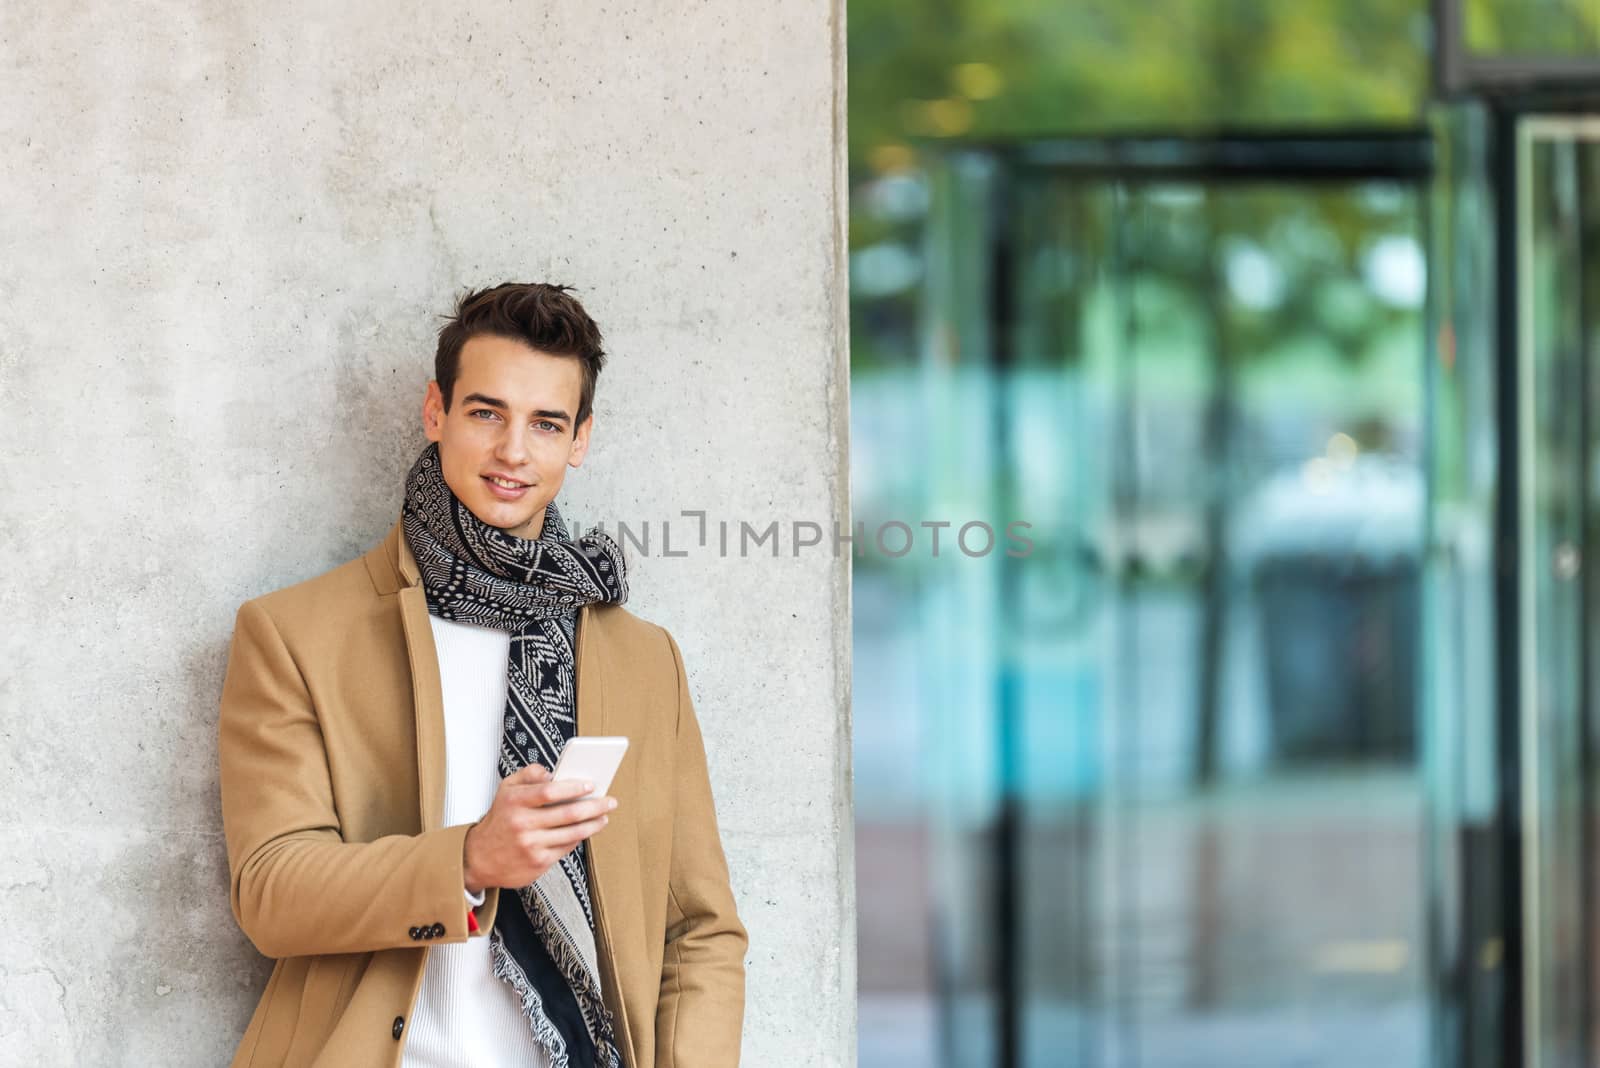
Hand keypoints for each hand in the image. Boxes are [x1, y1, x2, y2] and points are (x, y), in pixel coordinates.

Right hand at [462, 764, 617, 893]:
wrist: (479, 858)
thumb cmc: (500, 820)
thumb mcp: (506, 790)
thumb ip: (529, 774)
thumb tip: (553, 771)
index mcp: (514, 801)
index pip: (549, 791)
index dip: (573, 787)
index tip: (591, 785)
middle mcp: (522, 824)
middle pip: (568, 813)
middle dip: (595, 806)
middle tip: (610, 801)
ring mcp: (531, 845)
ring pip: (572, 832)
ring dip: (594, 824)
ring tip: (604, 816)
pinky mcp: (538, 862)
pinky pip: (566, 847)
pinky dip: (580, 838)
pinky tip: (587, 830)